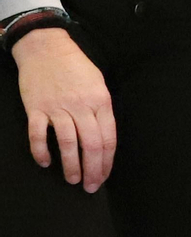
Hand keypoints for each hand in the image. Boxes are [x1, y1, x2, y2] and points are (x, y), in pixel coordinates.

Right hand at [12, 28, 115, 191]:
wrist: (47, 49)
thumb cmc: (76, 67)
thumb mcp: (99, 84)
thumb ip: (101, 110)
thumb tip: (103, 138)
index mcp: (101, 101)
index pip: (108, 138)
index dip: (107, 161)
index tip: (104, 176)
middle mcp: (82, 106)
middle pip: (91, 144)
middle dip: (93, 169)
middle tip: (91, 186)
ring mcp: (58, 108)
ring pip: (68, 143)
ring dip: (71, 165)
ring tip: (74, 180)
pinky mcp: (36, 109)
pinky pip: (38, 135)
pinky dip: (41, 151)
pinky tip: (45, 162)